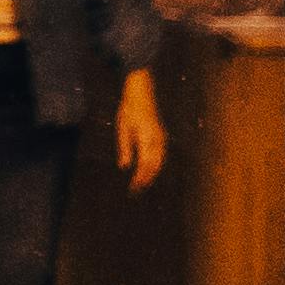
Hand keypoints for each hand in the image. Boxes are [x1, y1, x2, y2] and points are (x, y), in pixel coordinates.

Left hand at [110, 67, 170, 192]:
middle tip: (136, 190)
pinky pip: (161, 156)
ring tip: (142, 184)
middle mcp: (158, 140)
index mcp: (147, 138)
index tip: (133, 188)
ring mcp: (162, 138)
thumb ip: (125, 148)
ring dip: (151, 174)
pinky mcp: (162, 137)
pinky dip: (155, 166)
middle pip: (155, 166)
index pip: (145, 164)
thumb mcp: (123, 128)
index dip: (140, 178)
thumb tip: (124, 167)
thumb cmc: (129, 110)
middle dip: (146, 180)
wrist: (142, 94)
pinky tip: (148, 171)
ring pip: (160, 162)